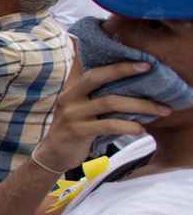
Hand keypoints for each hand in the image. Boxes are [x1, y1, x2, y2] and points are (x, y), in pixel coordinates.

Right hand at [32, 59, 170, 172]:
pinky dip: (128, 126)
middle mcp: (70, 97)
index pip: (90, 67)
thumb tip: (131, 86)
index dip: (113, 62)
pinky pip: (108, 125)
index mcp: (72, 88)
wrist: (52, 155)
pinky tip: (141, 129)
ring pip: (109, 102)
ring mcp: (72, 114)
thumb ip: (95, 95)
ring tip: (161, 110)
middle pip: (97, 77)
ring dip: (140, 105)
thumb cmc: (74, 129)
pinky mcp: (78, 131)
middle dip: (124, 70)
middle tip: (149, 68)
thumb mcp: (79, 107)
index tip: (139, 60)